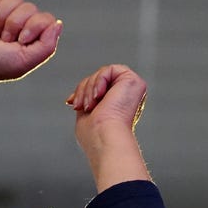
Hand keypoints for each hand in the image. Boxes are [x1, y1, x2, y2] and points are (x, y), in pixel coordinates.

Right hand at [0, 0, 61, 87]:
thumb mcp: (24, 61)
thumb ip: (47, 46)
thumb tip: (58, 24)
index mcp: (32, 39)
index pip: (46, 19)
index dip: (33, 27)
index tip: (20, 42)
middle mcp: (20, 26)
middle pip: (30, 7)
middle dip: (14, 25)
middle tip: (2, 41)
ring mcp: (4, 16)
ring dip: (0, 19)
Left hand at [68, 64, 150, 190]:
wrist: (104, 137)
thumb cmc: (94, 135)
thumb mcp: (85, 114)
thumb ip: (84, 102)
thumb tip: (73, 97)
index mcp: (115, 106)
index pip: (95, 88)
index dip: (82, 92)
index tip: (73, 104)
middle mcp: (124, 97)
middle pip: (97, 79)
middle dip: (83, 90)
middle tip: (80, 106)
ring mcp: (130, 90)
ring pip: (101, 74)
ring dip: (88, 88)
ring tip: (89, 105)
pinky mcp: (134, 81)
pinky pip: (109, 70)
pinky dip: (99, 81)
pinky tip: (98, 97)